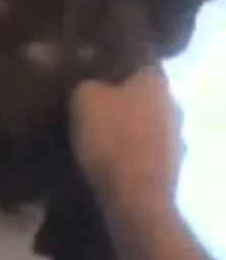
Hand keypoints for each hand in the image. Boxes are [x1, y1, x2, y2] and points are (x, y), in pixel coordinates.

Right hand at [69, 65, 184, 211]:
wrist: (135, 195)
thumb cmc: (110, 139)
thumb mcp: (83, 99)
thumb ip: (86, 83)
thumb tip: (88, 84)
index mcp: (156, 82)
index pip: (136, 63)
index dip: (112, 68)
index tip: (90, 76)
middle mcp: (173, 104)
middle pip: (142, 95)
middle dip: (119, 100)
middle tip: (87, 108)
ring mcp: (176, 137)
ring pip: (145, 124)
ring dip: (125, 129)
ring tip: (93, 138)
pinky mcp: (171, 166)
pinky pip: (145, 151)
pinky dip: (129, 153)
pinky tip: (107, 161)